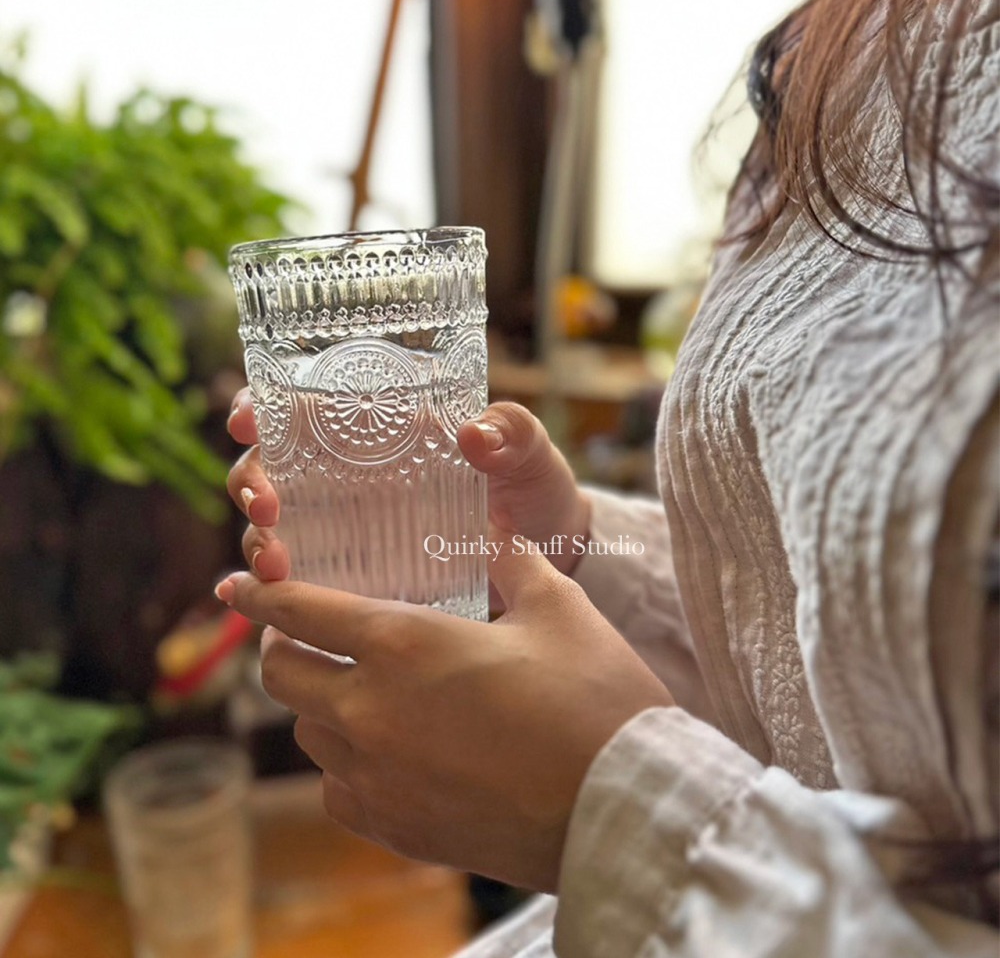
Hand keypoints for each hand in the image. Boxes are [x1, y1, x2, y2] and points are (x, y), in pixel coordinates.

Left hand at [214, 540, 672, 891]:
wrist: (621, 808)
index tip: (237, 587)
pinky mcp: (396, 827)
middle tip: (303, 634)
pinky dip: (342, 762)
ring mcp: (377, 777)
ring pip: (307, 733)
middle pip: (283, 677)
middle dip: (282, 648)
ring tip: (350, 688)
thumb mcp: (558, 608)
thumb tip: (498, 537)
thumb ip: (514, 563)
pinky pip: (337, 789)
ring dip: (316, 704)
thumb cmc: (594, 700)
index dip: (261, 595)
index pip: (301, 613)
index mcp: (405, 645)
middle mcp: (371, 712)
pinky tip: (380, 750)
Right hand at [226, 390, 590, 585]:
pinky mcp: (358, 571)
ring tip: (279, 567)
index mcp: (384, 427)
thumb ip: (512, 435)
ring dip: (261, 543)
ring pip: (277, 526)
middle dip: (252, 483)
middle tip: (267, 510)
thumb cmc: (534, 487)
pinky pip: (305, 579)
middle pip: (272, 467)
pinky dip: (284, 591)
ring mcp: (350, 524)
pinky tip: (277, 606)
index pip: (304, 406)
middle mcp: (352, 473)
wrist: (551, 554)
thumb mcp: (530, 453)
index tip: (248, 421)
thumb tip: (476, 435)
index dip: (262, 408)